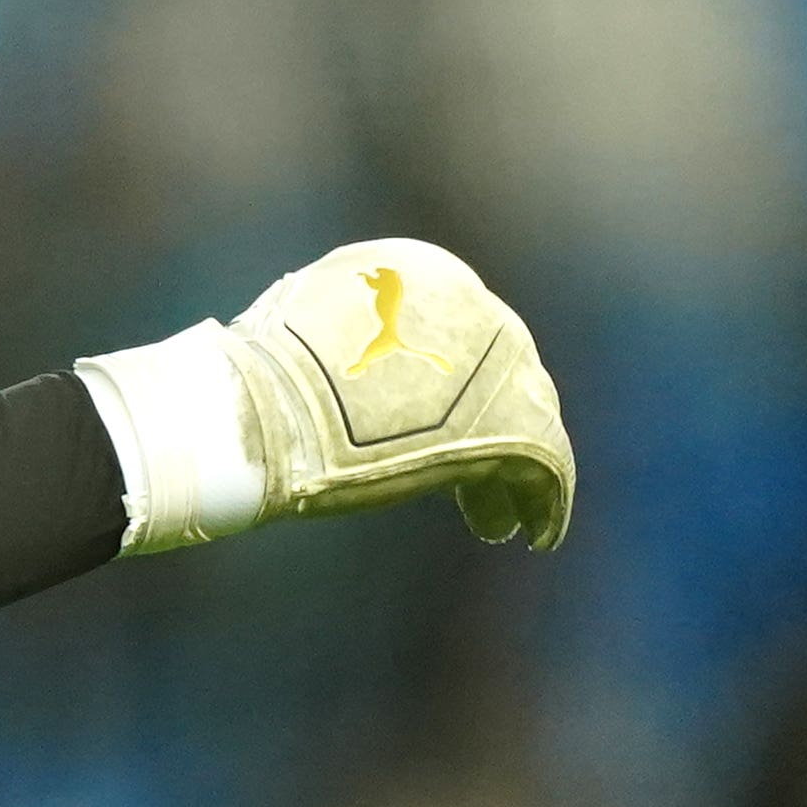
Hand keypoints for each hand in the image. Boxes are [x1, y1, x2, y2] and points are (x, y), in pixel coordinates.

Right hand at [75, 237, 573, 554]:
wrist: (261, 413)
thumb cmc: (257, 380)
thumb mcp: (304, 322)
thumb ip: (351, 330)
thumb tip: (352, 357)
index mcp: (424, 272)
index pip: (465, 330)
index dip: (459, 386)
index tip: (441, 427)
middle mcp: (474, 306)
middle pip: (507, 374)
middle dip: (491, 428)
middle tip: (473, 483)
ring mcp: (496, 365)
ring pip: (532, 419)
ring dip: (513, 473)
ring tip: (492, 522)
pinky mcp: (509, 427)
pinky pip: (549, 467)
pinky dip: (546, 502)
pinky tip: (535, 534)